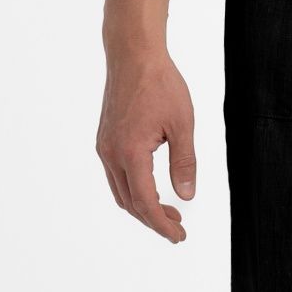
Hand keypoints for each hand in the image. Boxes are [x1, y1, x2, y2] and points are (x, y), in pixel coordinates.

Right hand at [97, 40, 198, 241]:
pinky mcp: (104, 140)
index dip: (162, 224)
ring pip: (120, 191)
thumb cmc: (160, 84)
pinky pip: (116, 176)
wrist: (133, 55)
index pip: (145, 202)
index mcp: (131, 152)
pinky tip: (152, 187)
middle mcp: (111, 153)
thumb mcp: (183, 124)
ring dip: (142, 206)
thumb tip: (187, 196)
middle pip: (130, 203)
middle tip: (178, 227)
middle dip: (153, 219)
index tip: (178, 236)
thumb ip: (185, 162)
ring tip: (169, 210)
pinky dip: (133, 189)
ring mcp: (104, 147)